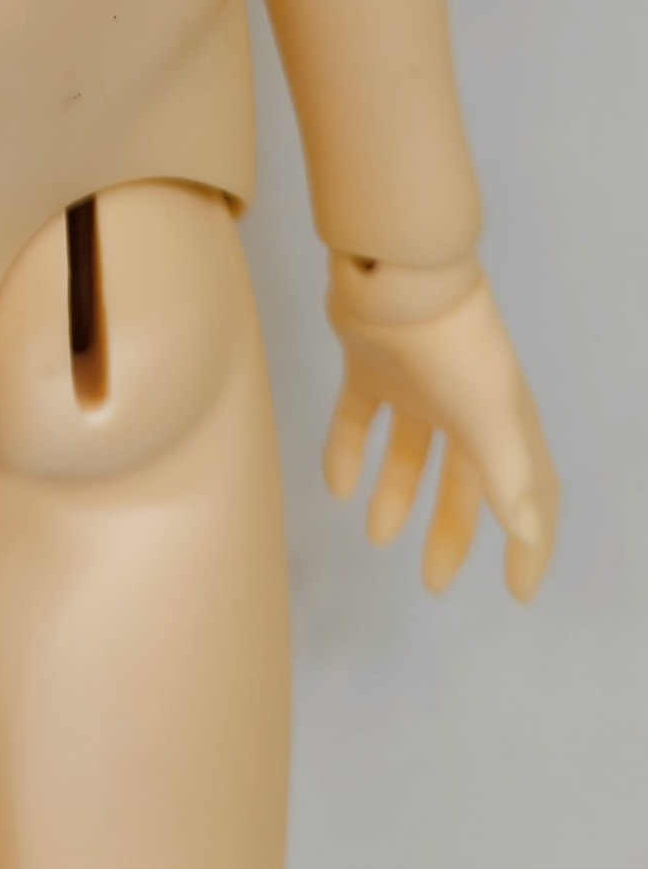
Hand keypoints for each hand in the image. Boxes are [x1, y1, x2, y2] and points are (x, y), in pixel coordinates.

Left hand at [323, 256, 558, 600]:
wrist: (397, 277)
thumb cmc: (455, 347)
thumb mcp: (489, 416)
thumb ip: (508, 477)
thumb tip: (530, 533)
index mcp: (502, 421)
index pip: (529, 492)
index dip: (529, 542)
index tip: (516, 590)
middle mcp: (462, 404)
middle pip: (462, 482)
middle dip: (451, 530)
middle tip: (434, 581)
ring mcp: (415, 383)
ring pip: (409, 451)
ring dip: (396, 493)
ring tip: (377, 536)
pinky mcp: (370, 364)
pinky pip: (358, 417)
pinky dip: (348, 450)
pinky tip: (337, 484)